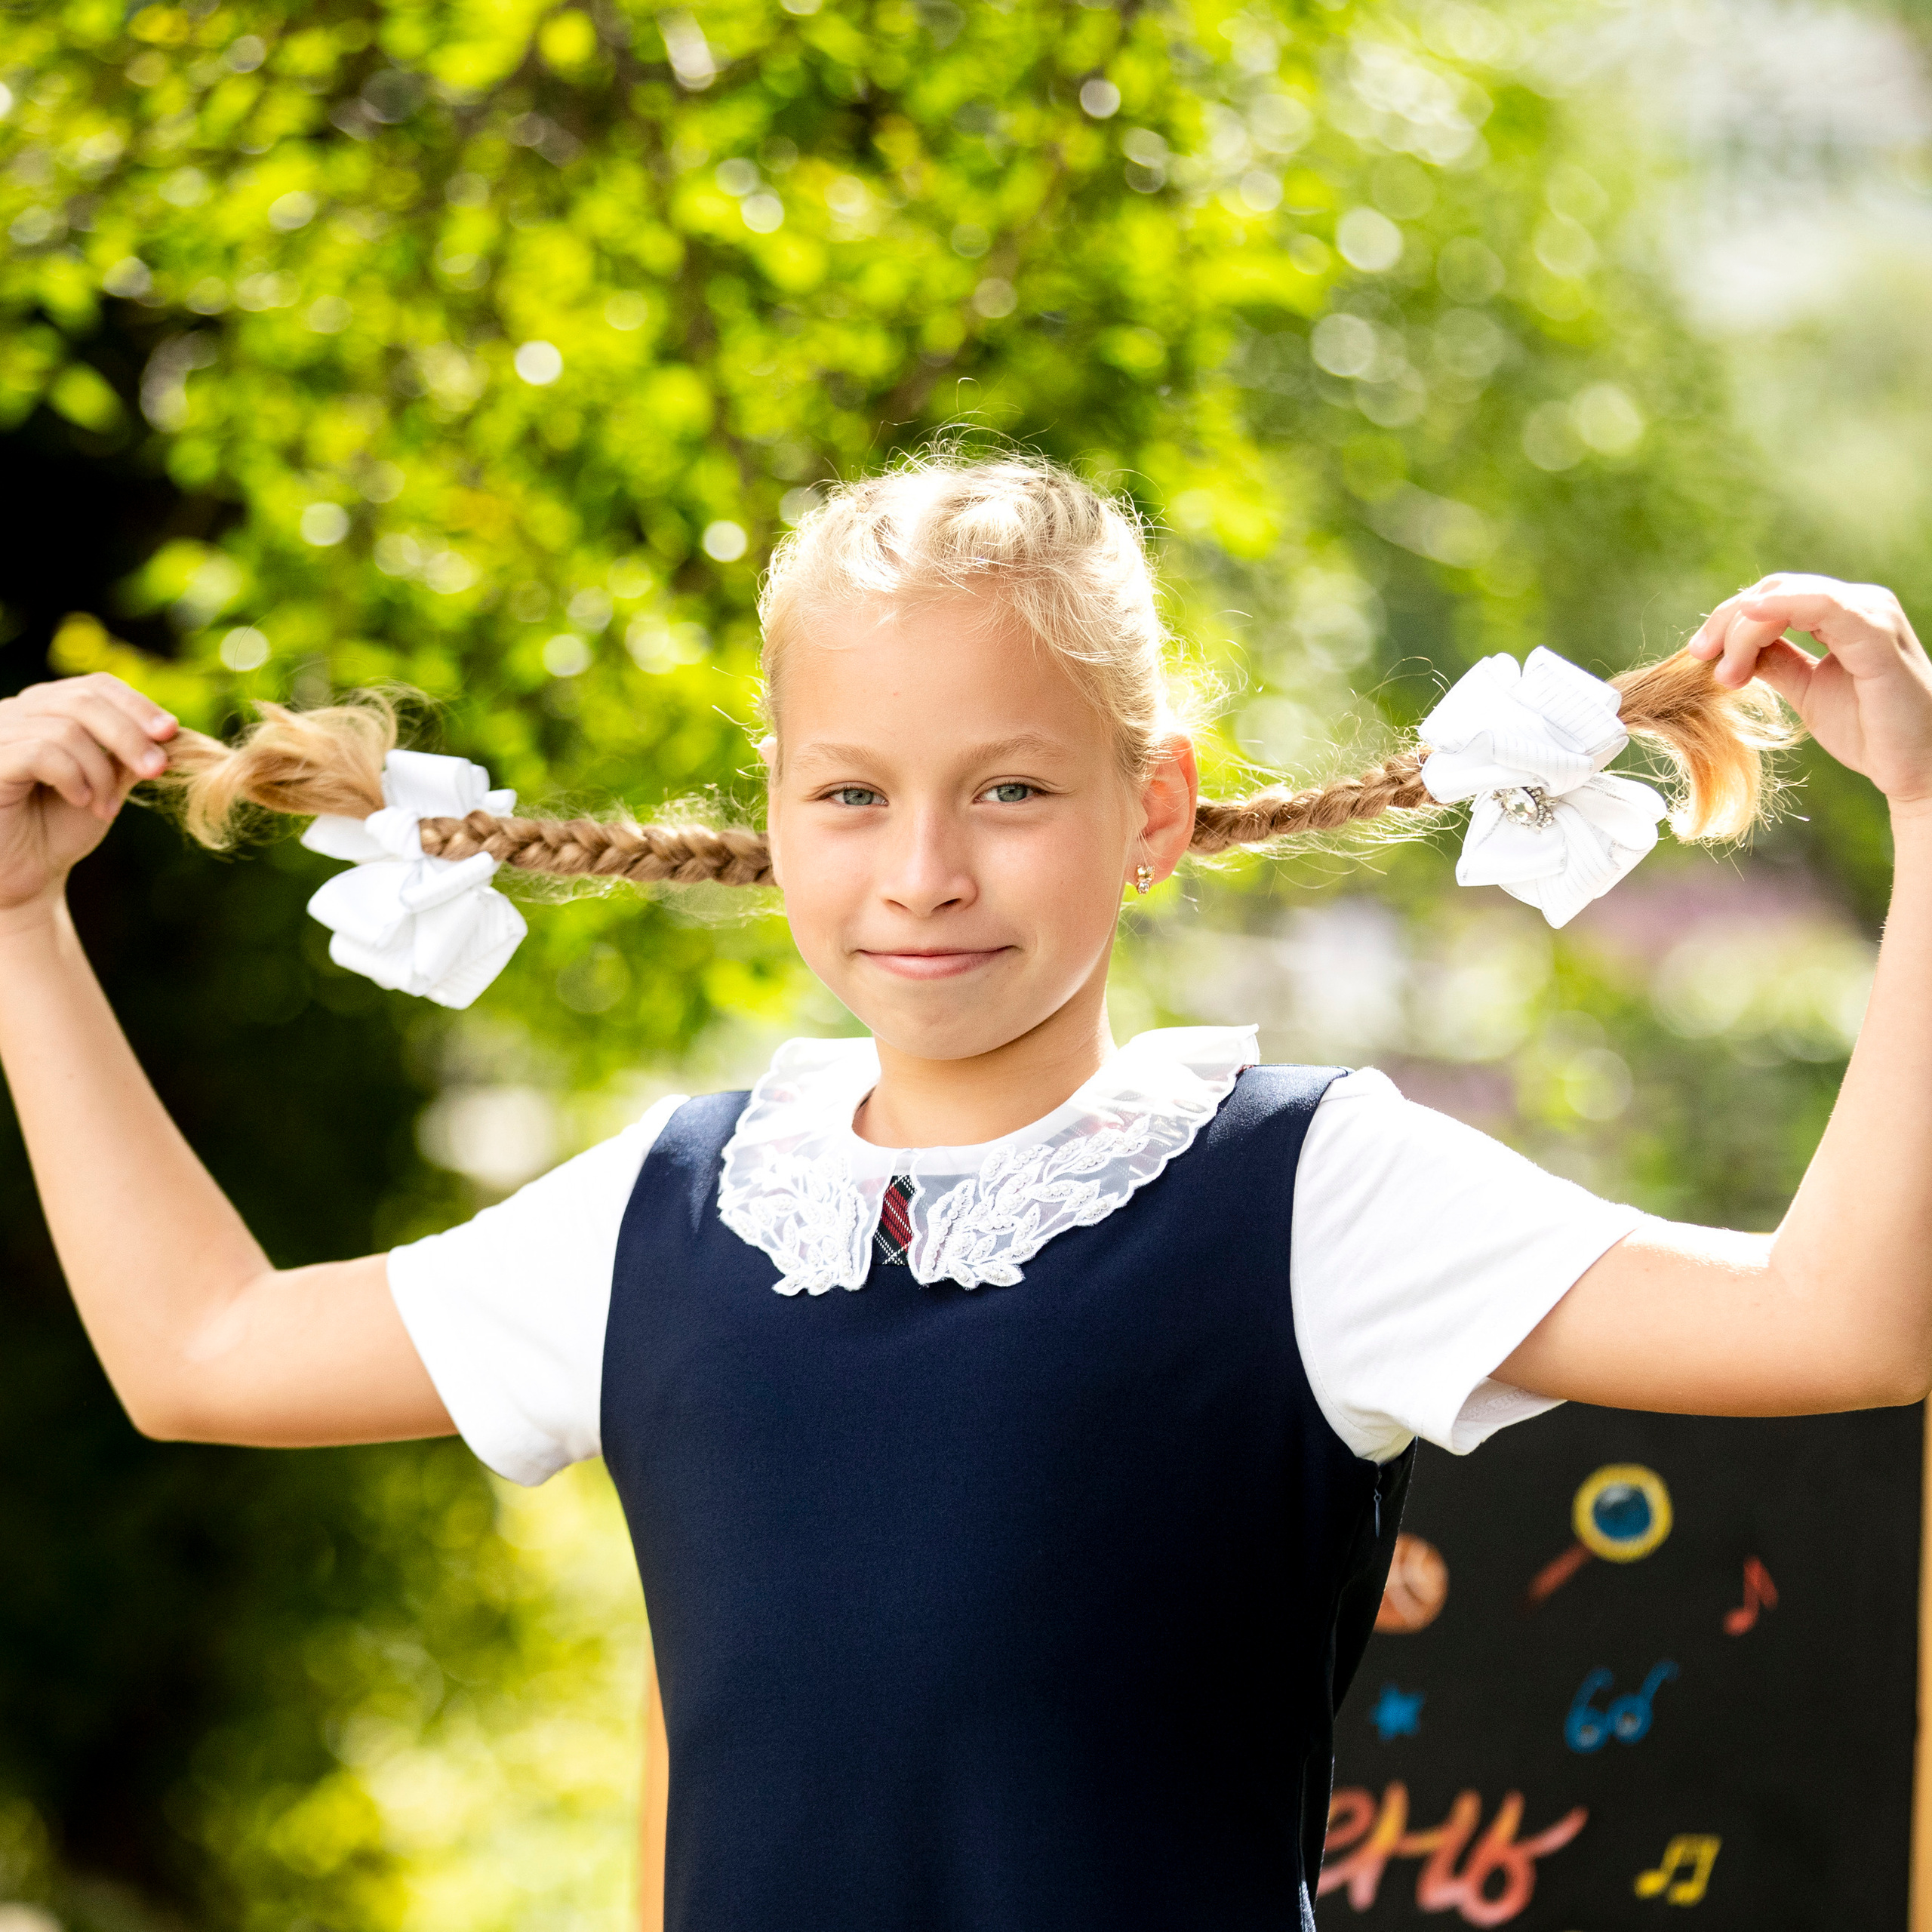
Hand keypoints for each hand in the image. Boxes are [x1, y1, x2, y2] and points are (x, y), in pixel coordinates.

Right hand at [0, 674, 177, 917]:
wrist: (27, 875)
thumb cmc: (61, 828)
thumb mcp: (108, 785)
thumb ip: (132, 757)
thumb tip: (175, 733)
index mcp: (46, 709)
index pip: (96, 686)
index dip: (138, 706)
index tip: (172, 733)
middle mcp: (16, 712)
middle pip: (84, 700)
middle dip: (131, 736)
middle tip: (158, 770)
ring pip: (66, 730)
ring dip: (101, 772)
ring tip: (106, 806)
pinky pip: (41, 753)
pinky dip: (73, 778)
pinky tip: (81, 801)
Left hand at [1687, 574, 1931, 813]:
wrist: (1915, 766)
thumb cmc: (1869, 729)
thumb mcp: (1806, 690)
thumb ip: (1775, 662)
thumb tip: (1730, 651)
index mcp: (1842, 615)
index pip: (1773, 597)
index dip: (1728, 620)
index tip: (1697, 655)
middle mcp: (1859, 605)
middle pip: (1774, 590)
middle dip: (1726, 620)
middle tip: (1698, 658)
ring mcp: (1871, 616)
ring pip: (1788, 595)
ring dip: (1743, 627)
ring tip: (1724, 670)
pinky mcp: (1877, 636)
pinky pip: (1826, 606)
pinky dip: (1783, 607)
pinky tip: (1752, 618)